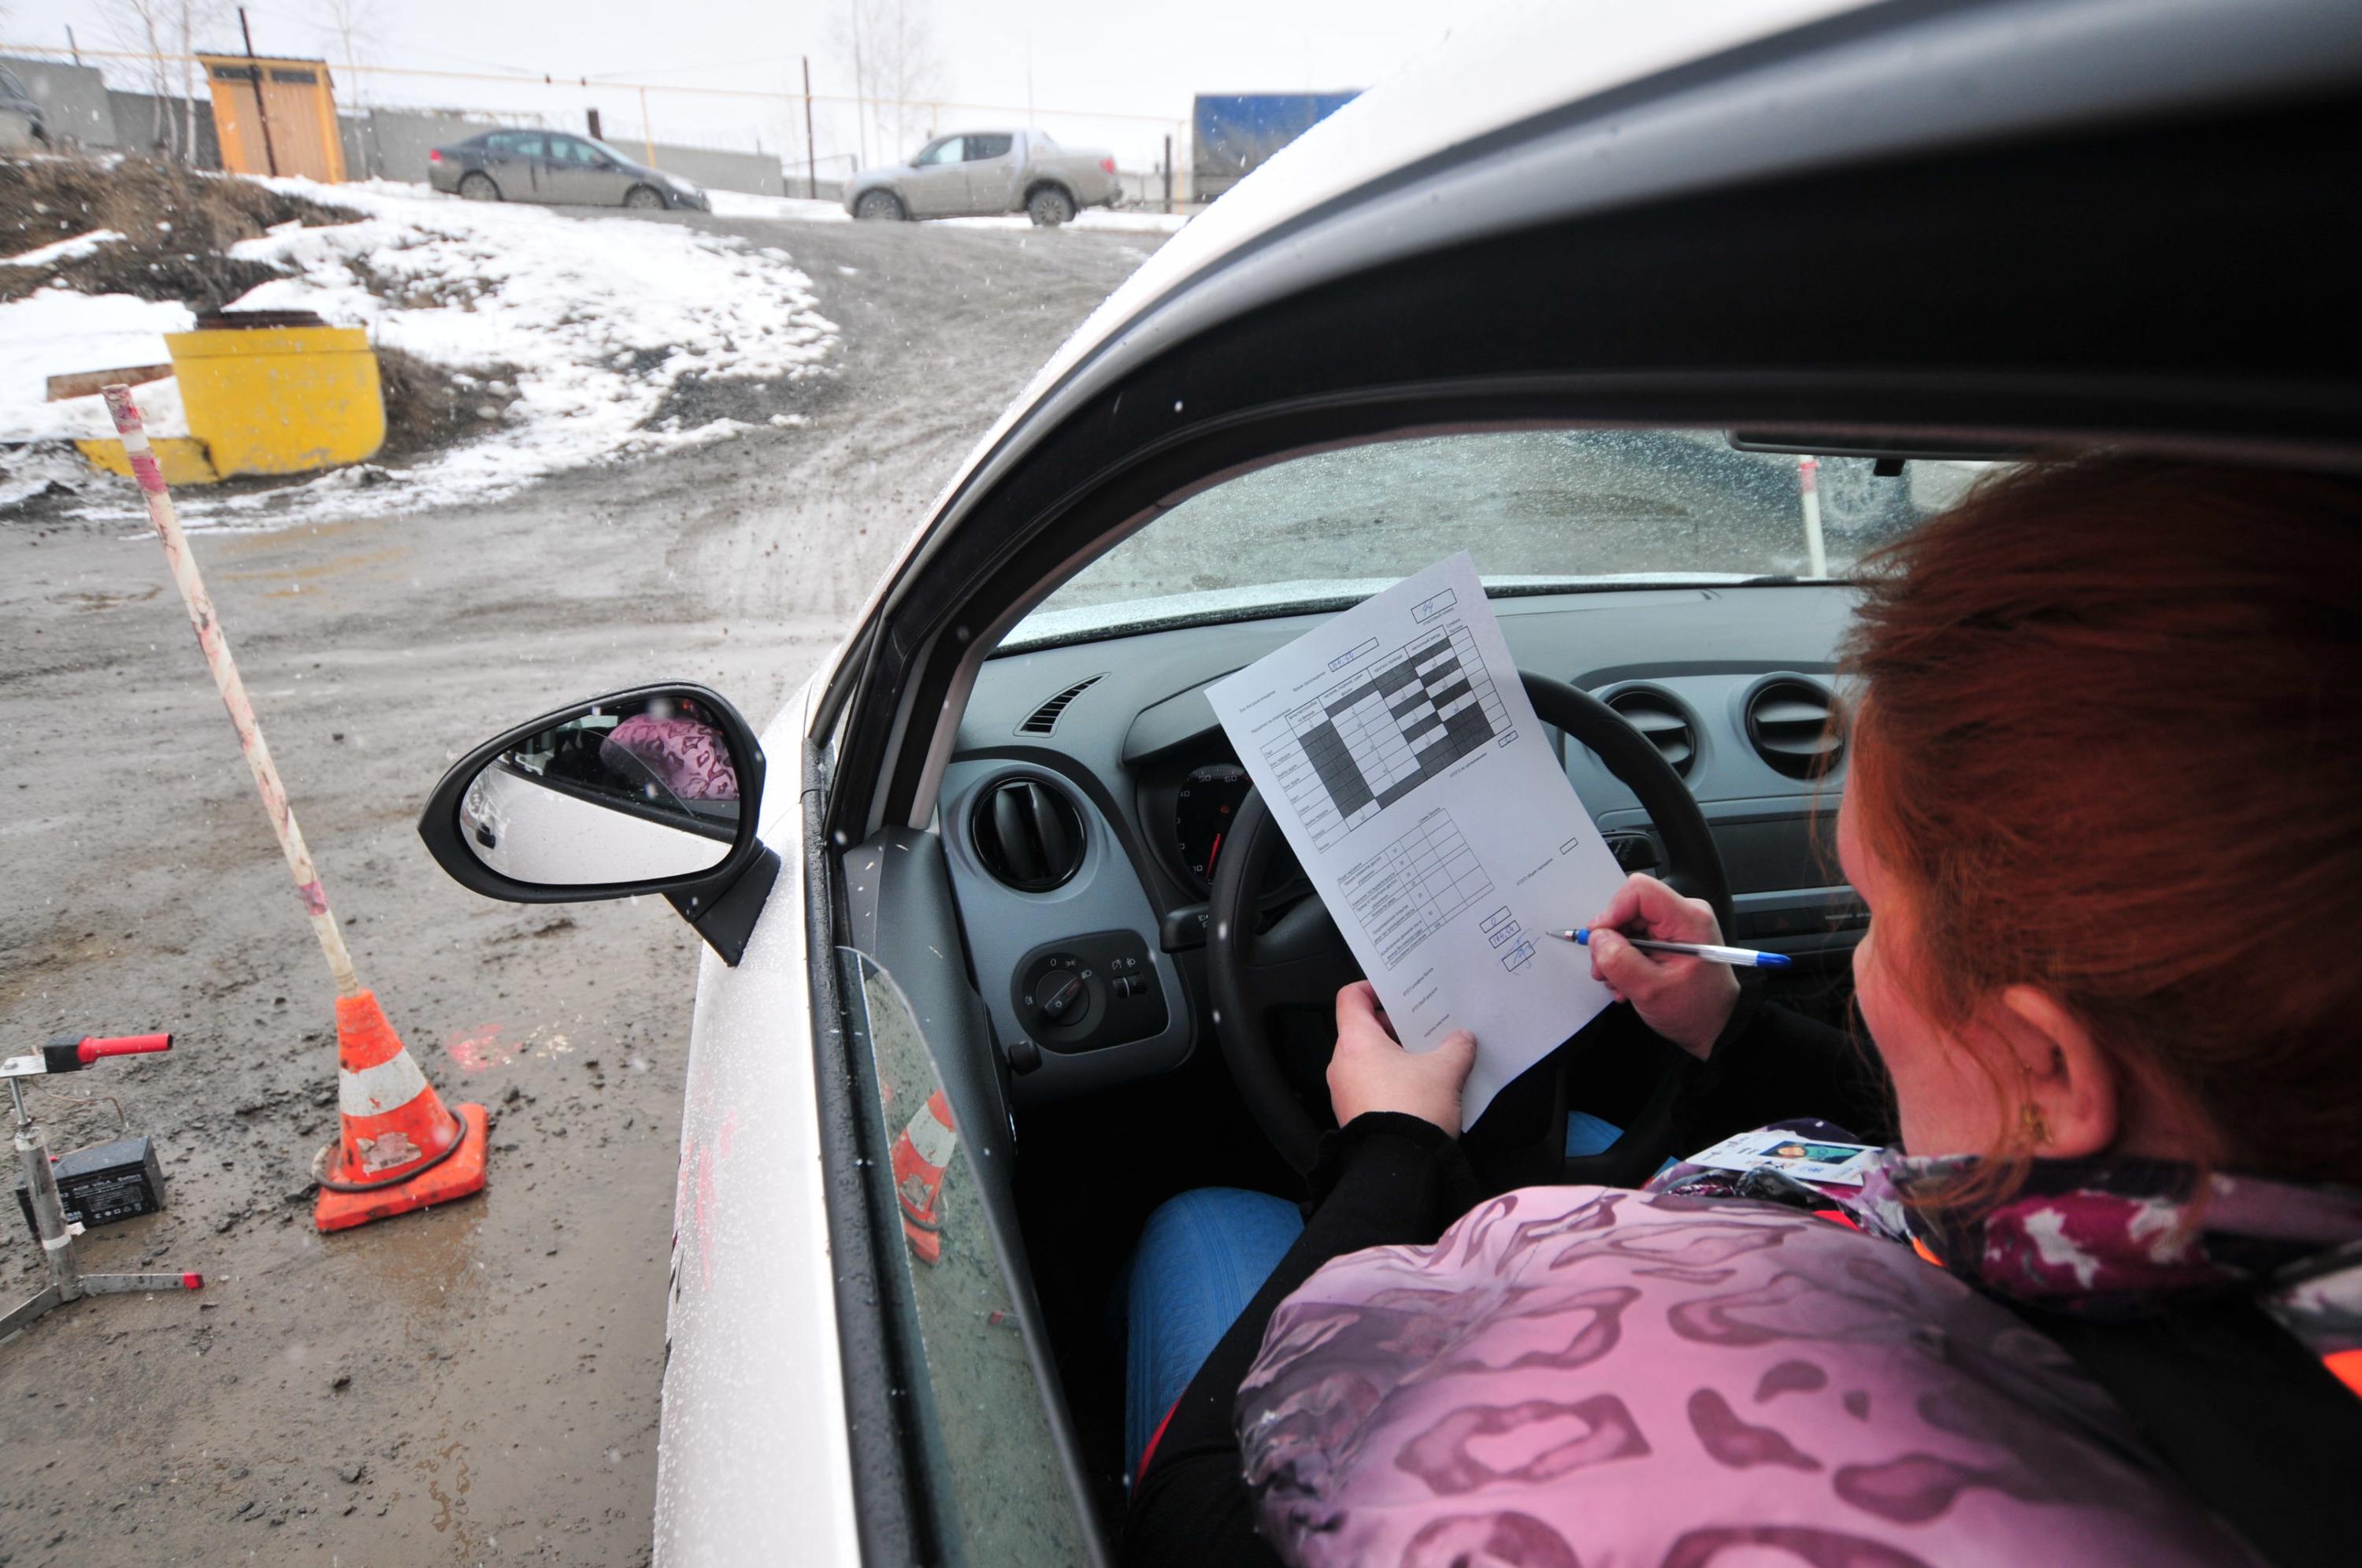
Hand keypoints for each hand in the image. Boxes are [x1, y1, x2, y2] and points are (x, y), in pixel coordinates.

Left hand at [1327, 981, 1475, 1135]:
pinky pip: (1368, 1086)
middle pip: (1361, 1030)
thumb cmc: (1413, 1111)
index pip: (1351, 999)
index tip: (1392, 991)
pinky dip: (1388, 1080)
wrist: (1398, 1166)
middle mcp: (1342, 1064)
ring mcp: (1344, 1092)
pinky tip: (1418, 1089)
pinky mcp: (1352, 1115)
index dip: (1371, 988)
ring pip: (1366, 1060)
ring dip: (1392, 1056)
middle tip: (1421, 1027)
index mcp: (1356, 1042)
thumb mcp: (1445, 1071)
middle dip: (1393, 1027)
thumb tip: (1463, 1039)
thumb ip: (1456, 1047)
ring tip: (1425, 1059)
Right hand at [1587, 872, 1740, 1059]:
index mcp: (1688, 919)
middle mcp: (1684, 914)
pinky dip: (1626, 958)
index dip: (1612, 912)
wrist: (1716, 1026)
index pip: (1639, 891)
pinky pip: (1636, 936)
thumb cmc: (1698, 1011)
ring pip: (1629, 924)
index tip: (1600, 939)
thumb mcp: (1651, 991)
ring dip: (1616, 954)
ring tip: (1618, 982)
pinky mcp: (1670, 936)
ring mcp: (1677, 925)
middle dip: (1611, 940)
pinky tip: (1628, 981)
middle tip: (1605, 970)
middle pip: (1630, 908)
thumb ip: (1619, 961)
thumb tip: (1597, 938)